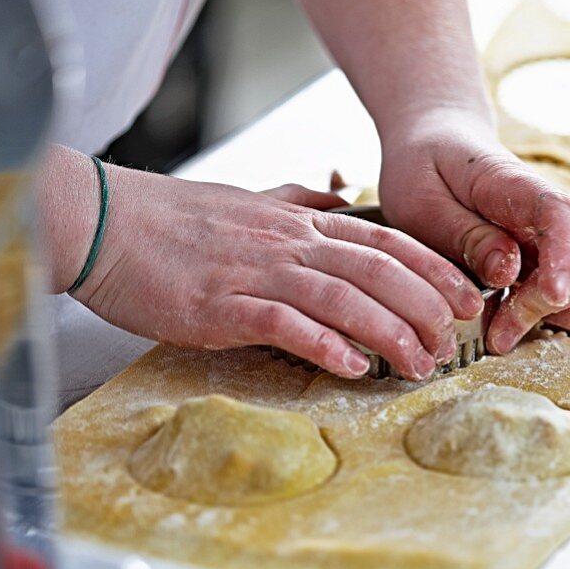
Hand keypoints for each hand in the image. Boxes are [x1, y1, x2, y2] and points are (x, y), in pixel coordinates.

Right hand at [69, 166, 482, 380]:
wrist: (102, 222)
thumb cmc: (173, 219)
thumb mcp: (246, 202)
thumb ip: (296, 203)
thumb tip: (335, 203)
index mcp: (297, 223)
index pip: (385, 240)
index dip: (433, 270)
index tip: (467, 298)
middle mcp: (288, 244)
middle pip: (378, 270)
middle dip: (426, 307)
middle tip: (452, 344)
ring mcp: (256, 273)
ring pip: (343, 297)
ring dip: (390, 333)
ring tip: (420, 363)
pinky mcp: (221, 305)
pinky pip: (284, 324)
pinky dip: (325, 344)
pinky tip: (354, 366)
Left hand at [378, 110, 569, 353]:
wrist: (435, 146)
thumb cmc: (424, 172)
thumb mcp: (422, 203)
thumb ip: (466, 237)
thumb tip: (509, 272)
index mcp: (515, 187)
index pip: (560, 215)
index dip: (564, 258)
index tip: (552, 296)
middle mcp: (551, 212)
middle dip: (546, 307)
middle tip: (495, 331)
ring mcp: (560, 235)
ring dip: (568, 315)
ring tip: (512, 327)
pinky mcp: (557, 254)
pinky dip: (565, 313)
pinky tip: (519, 319)